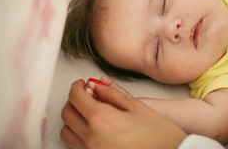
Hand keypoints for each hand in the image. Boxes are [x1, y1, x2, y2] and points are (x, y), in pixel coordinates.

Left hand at [61, 79, 186, 148]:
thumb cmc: (160, 137)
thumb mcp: (137, 107)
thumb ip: (113, 94)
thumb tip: (96, 86)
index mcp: (101, 119)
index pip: (76, 96)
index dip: (77, 86)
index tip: (82, 84)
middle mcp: (91, 138)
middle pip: (67, 113)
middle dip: (74, 100)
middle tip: (86, 95)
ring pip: (67, 132)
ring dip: (74, 119)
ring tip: (89, 113)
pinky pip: (75, 146)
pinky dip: (79, 135)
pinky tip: (93, 129)